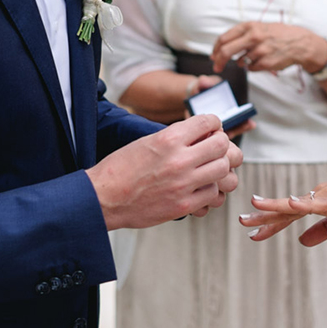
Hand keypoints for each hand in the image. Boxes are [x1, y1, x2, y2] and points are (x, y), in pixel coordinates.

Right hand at [87, 114, 237, 228]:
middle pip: (222, 145)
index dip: (214, 124)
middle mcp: (179, 159)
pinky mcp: (183, 205)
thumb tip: (203, 133)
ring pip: (223, 170)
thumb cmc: (121, 169)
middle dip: (220, 145)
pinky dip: (210, 190)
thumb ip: (177, 136)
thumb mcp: (148, 141)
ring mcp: (183, 184)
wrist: (103, 198)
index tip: (212, 129)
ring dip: (219, 168)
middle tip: (213, 149)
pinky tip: (200, 187)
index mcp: (168, 138)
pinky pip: (213, 194)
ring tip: (208, 169)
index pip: (209, 121)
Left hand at [211, 22, 326, 73]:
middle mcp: (253, 37)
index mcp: (249, 26)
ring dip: (243, 62)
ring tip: (256, 55)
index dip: (216, 49)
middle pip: (227, 51)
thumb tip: (223, 46)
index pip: (224, 38)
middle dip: (219, 61)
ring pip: (240, 61)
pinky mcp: (265, 62)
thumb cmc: (277, 34)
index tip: (213, 55)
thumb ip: (242, 34)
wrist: (299, 43)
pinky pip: (251, 68)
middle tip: (216, 67)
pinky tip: (263, 59)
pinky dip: (253, 66)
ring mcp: (260, 50)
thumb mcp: (259, 27)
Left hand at [238, 169, 326, 245]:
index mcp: (319, 198)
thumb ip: (322, 230)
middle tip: (241, 222)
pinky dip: (301, 203)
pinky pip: (317, 204)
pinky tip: (289, 203)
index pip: (289, 212)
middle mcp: (319, 194)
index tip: (252, 230)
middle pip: (286, 208)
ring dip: (273, 208)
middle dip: (263, 216)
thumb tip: (301, 242)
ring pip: (295, 204)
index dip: (269, 221)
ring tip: (253, 208)